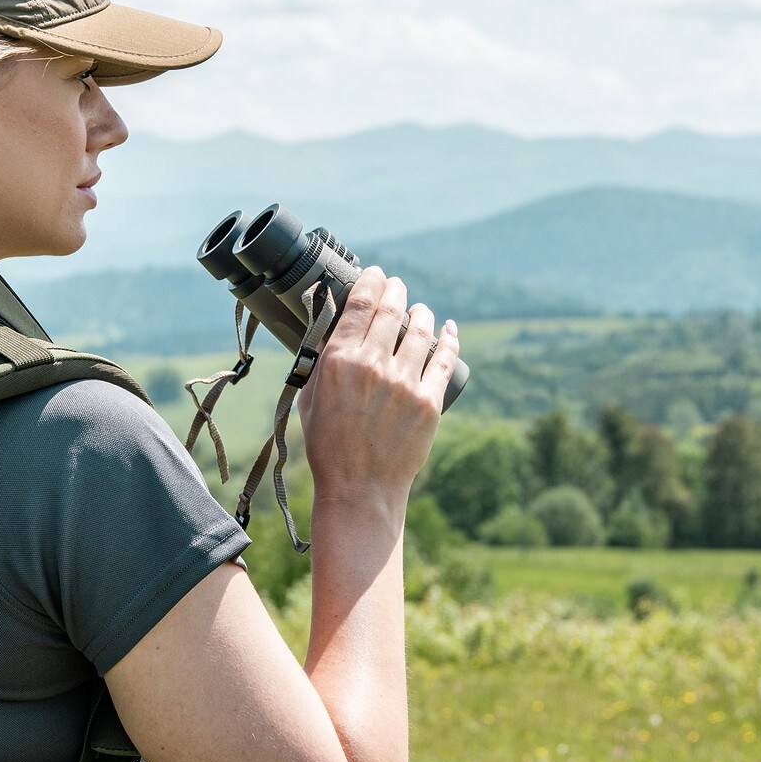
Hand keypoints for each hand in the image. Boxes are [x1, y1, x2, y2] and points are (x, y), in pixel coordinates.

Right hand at [296, 266, 460, 505]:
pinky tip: (449, 329)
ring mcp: (405, 383)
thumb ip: (322, 360)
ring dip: (421, 313)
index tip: (376, 274)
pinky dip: (449, 339)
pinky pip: (444, 359)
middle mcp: (374, 366)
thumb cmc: (328, 445)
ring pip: (421, 330)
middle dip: (396, 290)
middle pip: (391, 309)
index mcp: (340, 362)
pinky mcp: (429, 401)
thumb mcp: (310, 397)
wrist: (360, 487)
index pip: (360, 304)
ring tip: (420, 310)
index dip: (371, 281)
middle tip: (396, 285)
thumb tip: (333, 327)